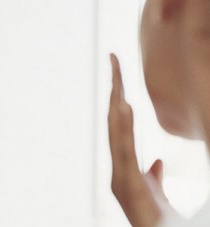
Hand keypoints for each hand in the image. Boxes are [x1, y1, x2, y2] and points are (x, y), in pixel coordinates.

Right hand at [108, 53, 176, 226]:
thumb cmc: (156, 219)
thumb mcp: (156, 192)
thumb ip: (154, 175)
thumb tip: (155, 161)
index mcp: (126, 167)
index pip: (121, 125)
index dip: (119, 97)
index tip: (118, 73)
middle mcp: (119, 168)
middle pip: (115, 122)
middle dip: (115, 90)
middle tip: (114, 61)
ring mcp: (120, 176)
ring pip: (116, 133)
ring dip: (116, 104)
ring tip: (117, 80)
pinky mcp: (126, 185)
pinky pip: (124, 151)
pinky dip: (122, 129)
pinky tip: (124, 109)